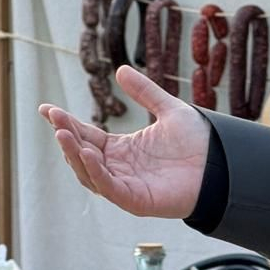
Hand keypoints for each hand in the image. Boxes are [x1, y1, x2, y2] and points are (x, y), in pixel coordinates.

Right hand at [39, 65, 211, 218]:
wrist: (223, 163)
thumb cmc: (199, 143)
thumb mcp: (168, 109)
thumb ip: (145, 92)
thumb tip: (121, 69)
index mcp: (122, 150)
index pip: (86, 136)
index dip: (66, 123)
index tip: (46, 109)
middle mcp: (120, 168)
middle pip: (82, 154)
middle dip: (66, 136)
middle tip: (54, 118)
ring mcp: (126, 186)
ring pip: (89, 173)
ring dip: (74, 154)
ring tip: (62, 133)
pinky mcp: (136, 200)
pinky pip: (110, 188)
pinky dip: (96, 173)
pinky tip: (89, 153)